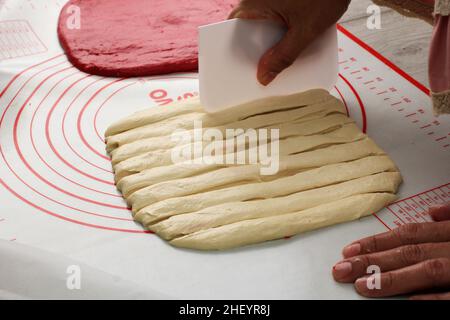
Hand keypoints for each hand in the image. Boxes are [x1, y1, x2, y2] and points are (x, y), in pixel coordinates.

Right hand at [229, 0, 350, 84]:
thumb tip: (264, 75)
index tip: (243, 68)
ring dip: (269, 40)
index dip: (237, 51)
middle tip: (264, 68)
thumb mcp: (305, 30)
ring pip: (261, 23)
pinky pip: (272, 16)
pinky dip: (278, 29)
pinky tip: (290, 41)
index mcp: (255, 1)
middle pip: (248, 28)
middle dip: (256, 49)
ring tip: (278, 56)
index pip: (233, 29)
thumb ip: (284, 55)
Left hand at [332, 203, 449, 298]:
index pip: (408, 234)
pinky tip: (408, 301)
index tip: (349, 250)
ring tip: (363, 285)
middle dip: (373, 259)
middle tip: (343, 269)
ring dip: (392, 277)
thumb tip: (434, 211)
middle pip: (408, 251)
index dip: (377, 242)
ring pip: (426, 269)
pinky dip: (430, 297)